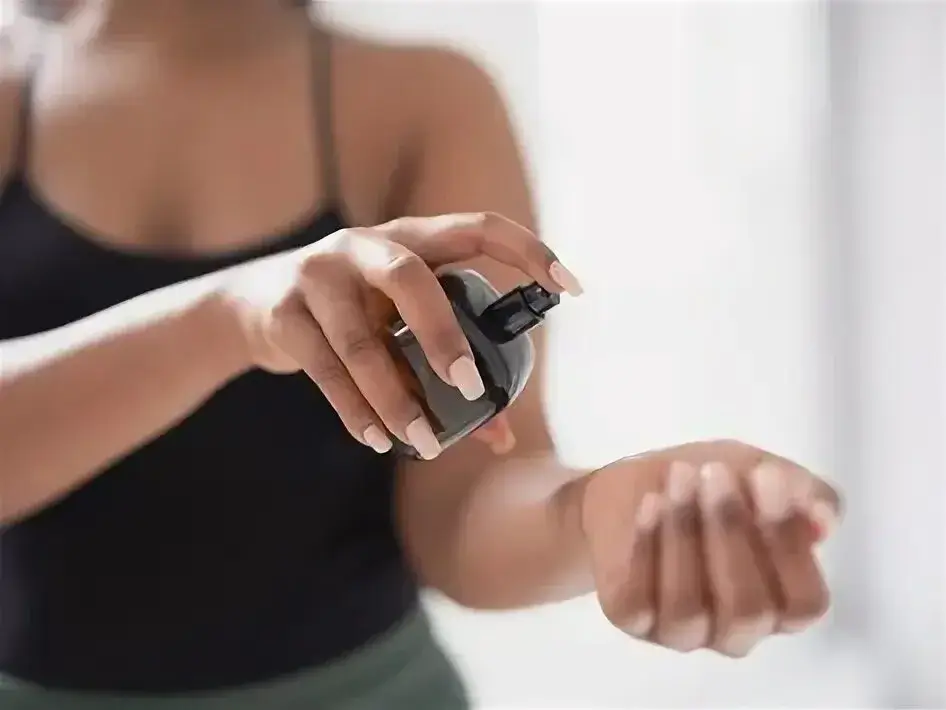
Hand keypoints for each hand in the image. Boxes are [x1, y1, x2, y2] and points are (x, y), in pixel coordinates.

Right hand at [223, 212, 579, 458]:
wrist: (254, 305)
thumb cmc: (353, 314)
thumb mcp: (397, 325)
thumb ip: (442, 369)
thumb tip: (499, 437)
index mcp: (410, 239)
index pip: (478, 229)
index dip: (527, 251)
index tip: (572, 288)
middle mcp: (363, 247)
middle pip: (411, 280)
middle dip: (444, 338)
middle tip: (472, 390)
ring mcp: (317, 276)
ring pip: (361, 343)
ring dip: (396, 399)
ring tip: (424, 444)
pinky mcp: (283, 316)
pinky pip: (325, 370)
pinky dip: (355, 411)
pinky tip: (379, 440)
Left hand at [580, 440, 841, 656]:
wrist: (631, 487)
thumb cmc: (709, 485)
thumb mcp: (763, 473)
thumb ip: (806, 495)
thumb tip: (823, 518)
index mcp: (782, 605)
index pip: (804, 602)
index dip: (788, 542)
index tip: (767, 476)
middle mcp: (737, 629)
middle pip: (747, 609)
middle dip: (732, 534)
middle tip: (715, 472)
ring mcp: (682, 630)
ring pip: (689, 607)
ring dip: (685, 535)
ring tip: (680, 478)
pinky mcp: (633, 618)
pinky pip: (638, 601)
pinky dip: (646, 549)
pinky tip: (652, 503)